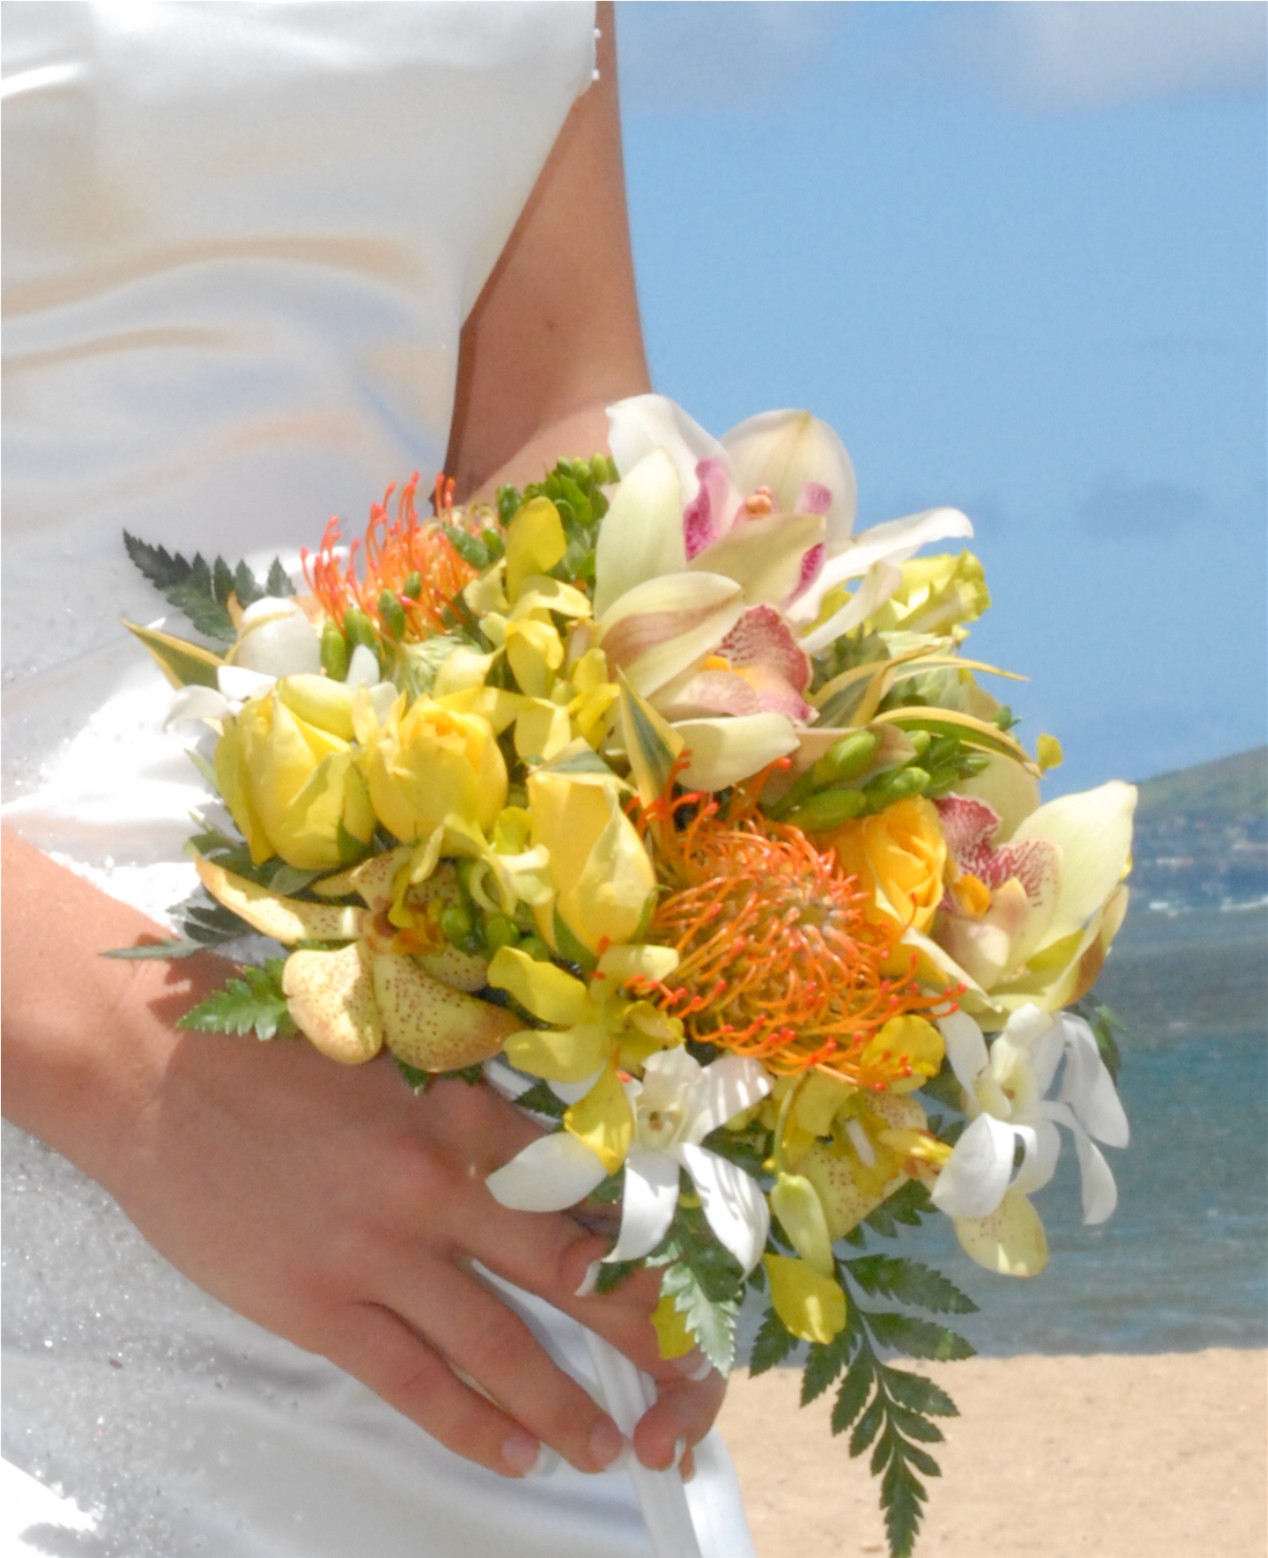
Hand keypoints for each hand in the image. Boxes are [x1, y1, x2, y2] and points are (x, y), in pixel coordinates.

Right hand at [2, 831, 721, 1480]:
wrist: (158, 1076)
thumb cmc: (275, 1060)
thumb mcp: (390, 1066)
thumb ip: (464, 1113)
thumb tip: (538, 1156)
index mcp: (458, 1117)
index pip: (578, 1187)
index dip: (639, 1237)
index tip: (686, 1276)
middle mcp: (434, 1185)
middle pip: (562, 1267)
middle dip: (634, 1328)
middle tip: (689, 1382)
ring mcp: (376, 1252)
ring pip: (497, 1342)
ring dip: (562, 1400)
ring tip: (612, 1444)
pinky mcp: (318, 1306)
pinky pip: (411, 1380)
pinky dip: (470, 1422)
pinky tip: (515, 1452)